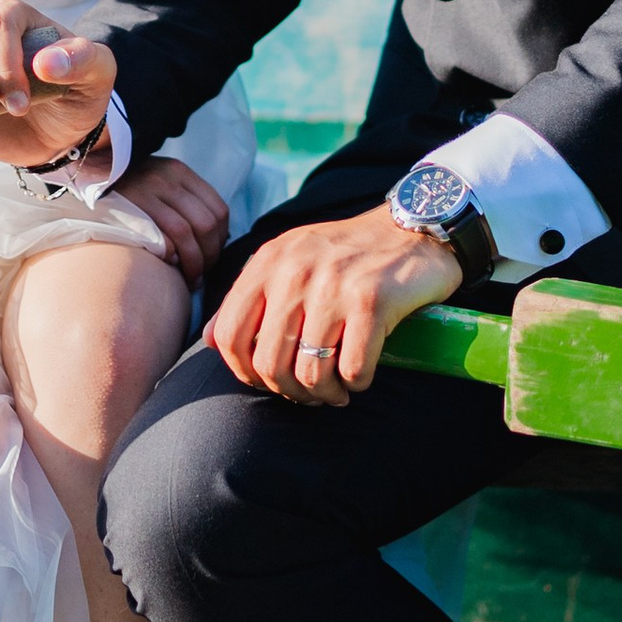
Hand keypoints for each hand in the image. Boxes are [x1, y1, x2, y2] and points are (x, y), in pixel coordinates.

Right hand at [114, 155, 228, 282]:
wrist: (84, 174)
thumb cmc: (124, 188)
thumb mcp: (158, 181)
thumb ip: (184, 201)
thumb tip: (217, 236)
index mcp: (179, 172)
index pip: (219, 210)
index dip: (221, 240)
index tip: (212, 257)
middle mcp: (168, 178)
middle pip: (207, 224)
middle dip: (210, 256)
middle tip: (200, 274)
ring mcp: (148, 190)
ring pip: (187, 233)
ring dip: (193, 263)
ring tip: (189, 278)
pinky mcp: (131, 206)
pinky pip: (163, 237)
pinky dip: (171, 256)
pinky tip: (168, 265)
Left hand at [208, 203, 461, 406]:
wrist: (413, 227)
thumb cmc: (348, 253)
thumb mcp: (288, 260)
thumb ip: (247, 298)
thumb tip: (208, 341)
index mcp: (267, 262)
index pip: (230, 336)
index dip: (245, 373)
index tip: (269, 381)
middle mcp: (294, 271)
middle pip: (268, 364)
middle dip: (289, 393)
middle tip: (311, 394)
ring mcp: (332, 285)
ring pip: (309, 373)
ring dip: (324, 394)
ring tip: (336, 391)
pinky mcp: (371, 300)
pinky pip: (352, 368)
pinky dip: (356, 383)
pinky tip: (360, 377)